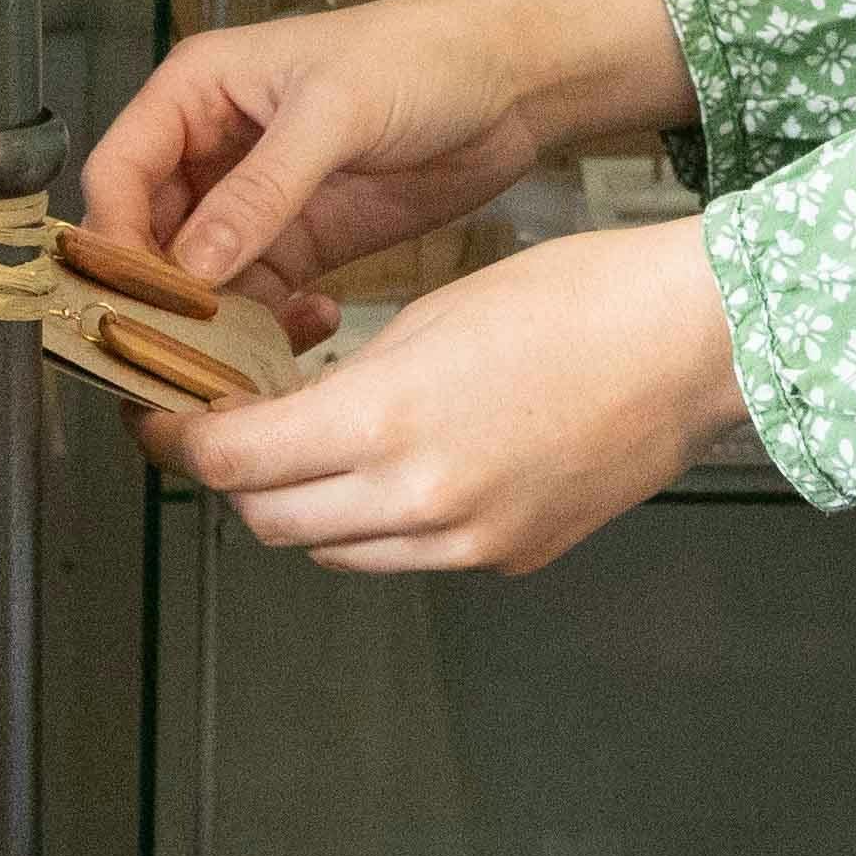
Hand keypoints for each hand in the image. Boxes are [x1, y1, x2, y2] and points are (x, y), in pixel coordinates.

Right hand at [80, 0, 690, 318]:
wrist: (512, 82)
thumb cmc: (423, 57)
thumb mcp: (336, 113)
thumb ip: (261, 190)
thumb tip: (191, 266)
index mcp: (198, 92)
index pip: (119, 174)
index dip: (114, 239)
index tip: (134, 302)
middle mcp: (213, 147)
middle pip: (147, 236)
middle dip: (158, 296)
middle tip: (181, 352)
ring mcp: (255, 200)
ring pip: (197, 278)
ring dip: (211, 322)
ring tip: (240, 359)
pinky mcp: (301, 239)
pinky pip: (255, 297)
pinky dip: (264, 325)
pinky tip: (305, 330)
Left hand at [149, 217, 743, 572]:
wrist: (691, 342)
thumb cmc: (577, 298)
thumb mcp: (431, 311)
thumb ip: (348, 377)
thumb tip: (287, 415)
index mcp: (387, 420)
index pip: (234, 461)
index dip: (181, 442)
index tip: (164, 419)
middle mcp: (420, 501)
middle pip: (270, 519)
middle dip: (235, 478)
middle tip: (228, 430)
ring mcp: (468, 542)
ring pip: (335, 549)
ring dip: (306, 505)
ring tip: (317, 445)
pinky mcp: (510, 557)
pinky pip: (411, 556)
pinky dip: (385, 521)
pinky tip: (407, 463)